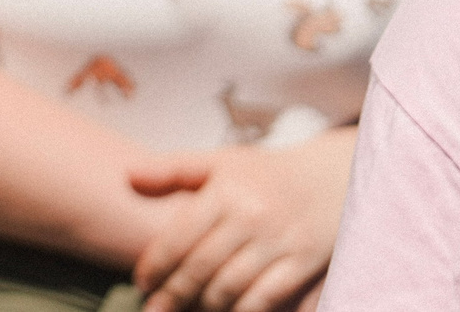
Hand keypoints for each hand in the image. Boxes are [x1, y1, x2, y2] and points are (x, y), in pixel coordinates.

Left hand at [128, 131, 354, 311]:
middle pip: (202, 266)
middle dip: (174, 293)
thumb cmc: (265, 174)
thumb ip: (173, 170)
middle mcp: (251, 217)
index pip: (179, 235)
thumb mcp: (220, 161)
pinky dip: (244, 310)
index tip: (140, 282)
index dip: (156, 264)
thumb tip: (127, 177)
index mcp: (225, 191)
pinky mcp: (304, 263)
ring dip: (205, 306)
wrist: (332, 179)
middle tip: (155, 310)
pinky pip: (268, 297)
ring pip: (232, 286)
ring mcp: (280, 243)